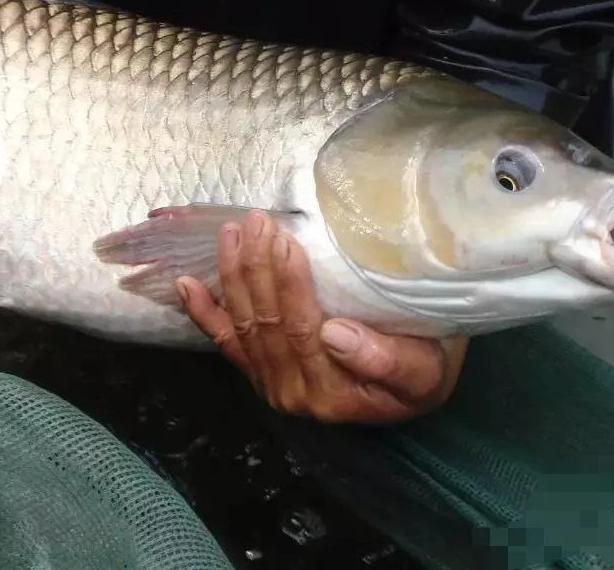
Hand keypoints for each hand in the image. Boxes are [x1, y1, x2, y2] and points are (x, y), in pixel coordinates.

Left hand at [177, 210, 466, 424]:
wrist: (416, 383)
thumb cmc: (426, 366)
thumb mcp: (424, 369)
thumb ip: (385, 359)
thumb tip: (334, 335)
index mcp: (331, 393)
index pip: (300, 329)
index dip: (287, 283)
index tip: (284, 239)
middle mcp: (293, 393)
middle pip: (266, 322)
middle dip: (257, 267)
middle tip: (257, 220)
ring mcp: (270, 384)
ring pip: (244, 324)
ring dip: (233, 275)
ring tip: (232, 233)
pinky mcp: (258, 373)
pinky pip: (226, 343)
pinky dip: (204, 313)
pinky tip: (187, 284)